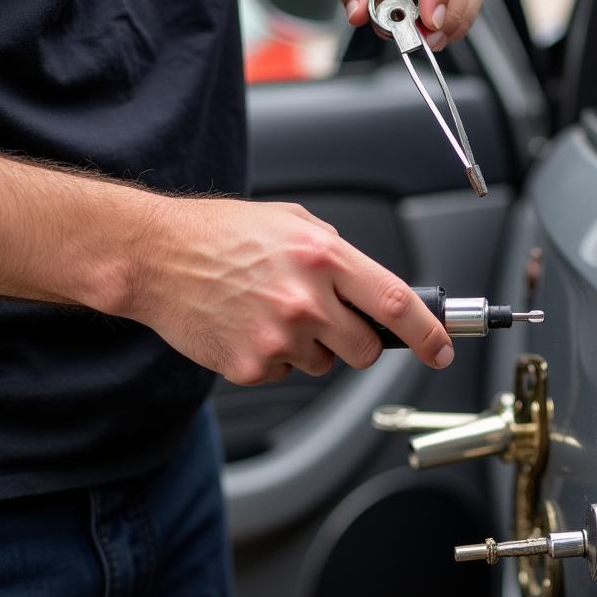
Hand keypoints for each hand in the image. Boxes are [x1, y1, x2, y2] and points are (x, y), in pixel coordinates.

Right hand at [130, 198, 454, 384]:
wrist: (155, 256)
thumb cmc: (220, 234)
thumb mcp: (292, 223)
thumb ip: (337, 253)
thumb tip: (371, 287)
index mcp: (323, 256)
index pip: (396, 303)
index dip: (428, 333)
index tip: (441, 350)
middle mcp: (306, 299)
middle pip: (365, 348)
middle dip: (357, 341)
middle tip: (327, 320)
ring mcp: (278, 337)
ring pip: (324, 364)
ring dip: (311, 347)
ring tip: (270, 312)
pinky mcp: (251, 366)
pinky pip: (285, 373)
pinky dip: (273, 357)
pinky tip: (247, 326)